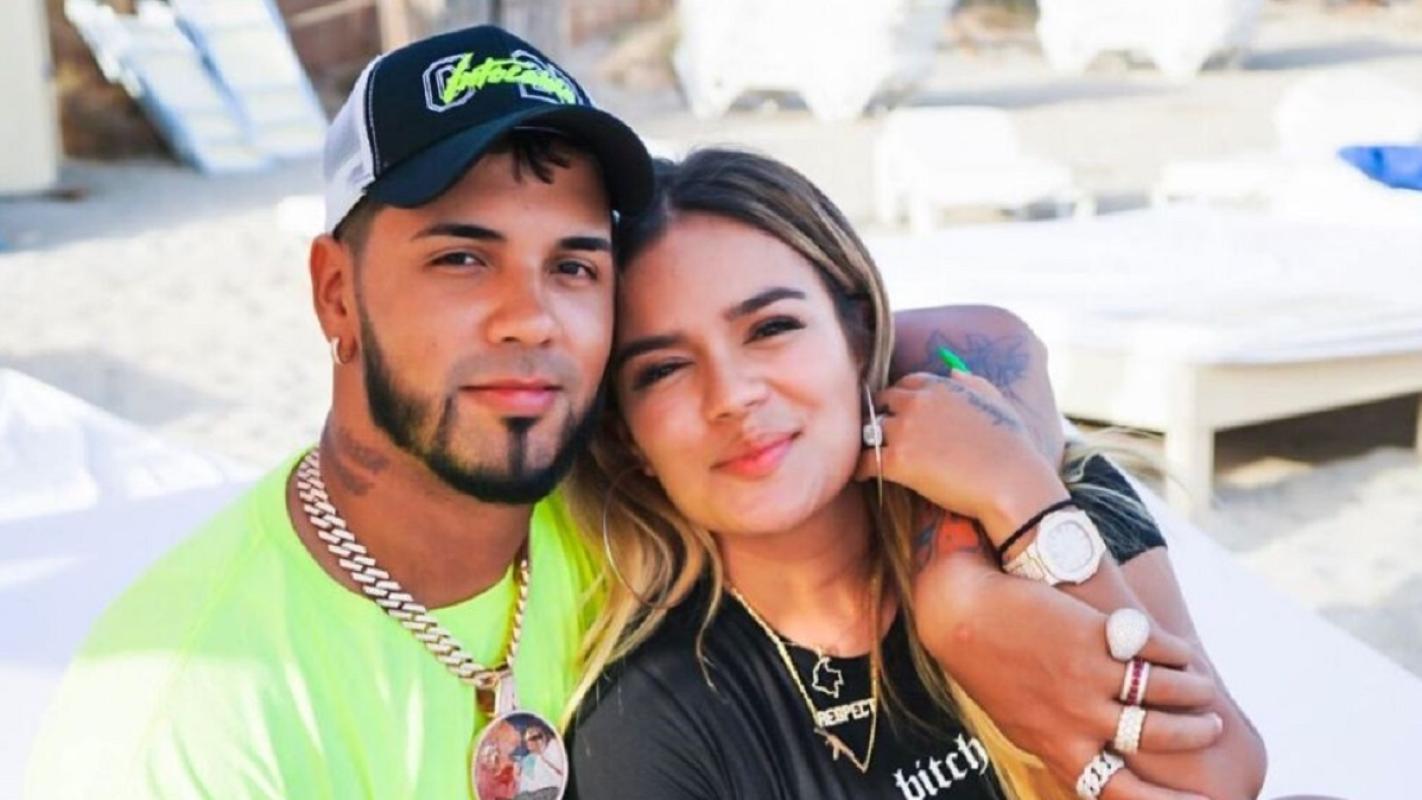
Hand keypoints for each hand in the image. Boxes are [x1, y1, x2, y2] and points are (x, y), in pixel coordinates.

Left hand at [855, 372, 1065, 541]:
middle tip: (877, 434)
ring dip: (868, 441)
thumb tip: (954, 370)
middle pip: (881, 403)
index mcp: (939, 386)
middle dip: (878, 416)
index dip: (899, 398)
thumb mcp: (996, 402)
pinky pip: (864, 460)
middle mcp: (917, 402)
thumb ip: (973, 382)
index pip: (904, 383)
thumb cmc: (1011, 446)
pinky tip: (862, 475)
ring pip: (869, 430)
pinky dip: (859, 468)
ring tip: (866, 454)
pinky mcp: (898, 460)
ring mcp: (904, 430)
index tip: (897, 412)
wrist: (1010, 481)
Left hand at [912, 541, 1221, 799]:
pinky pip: (1153, 651)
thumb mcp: (1023, 721)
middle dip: (1194, 735)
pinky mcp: (1092, 636)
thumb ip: (1061, 743)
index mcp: (1061, 748)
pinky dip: (1176, 654)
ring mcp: (1086, 678)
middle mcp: (1078, 719)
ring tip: (1204, 689)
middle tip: (1212, 728)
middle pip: (1158, 739)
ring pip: (1164, 695)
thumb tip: (1094, 767)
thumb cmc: (990, 668)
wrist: (961, 613)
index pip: (1122, 792)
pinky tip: (1183, 654)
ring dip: (1194, 693)